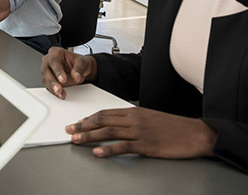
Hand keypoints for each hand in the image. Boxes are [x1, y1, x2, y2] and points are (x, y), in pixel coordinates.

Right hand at [40, 47, 96, 98]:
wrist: (79, 69)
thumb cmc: (78, 63)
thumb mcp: (82, 63)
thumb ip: (79, 69)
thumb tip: (76, 76)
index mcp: (55, 52)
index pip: (54, 61)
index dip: (57, 71)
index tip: (63, 80)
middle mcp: (48, 60)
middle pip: (46, 71)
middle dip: (53, 82)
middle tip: (59, 89)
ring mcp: (46, 70)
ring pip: (45, 79)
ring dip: (53, 88)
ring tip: (61, 94)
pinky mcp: (47, 79)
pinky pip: (48, 86)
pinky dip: (53, 91)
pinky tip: (60, 94)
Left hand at [68, 107, 216, 158]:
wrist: (195, 133)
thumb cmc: (173, 127)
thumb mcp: (149, 118)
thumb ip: (132, 120)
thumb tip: (115, 124)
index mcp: (133, 112)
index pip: (105, 113)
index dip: (88, 118)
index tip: (76, 122)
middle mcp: (134, 119)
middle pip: (102, 120)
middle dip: (83, 125)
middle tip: (69, 130)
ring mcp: (140, 132)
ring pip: (109, 131)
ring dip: (90, 136)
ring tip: (76, 140)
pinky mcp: (147, 145)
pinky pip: (124, 146)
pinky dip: (109, 149)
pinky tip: (98, 152)